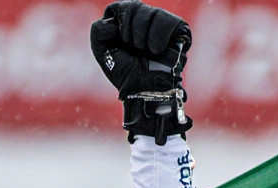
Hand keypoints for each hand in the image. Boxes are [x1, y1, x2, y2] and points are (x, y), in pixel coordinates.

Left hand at [89, 2, 193, 144]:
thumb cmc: (125, 74)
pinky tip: (157, 50)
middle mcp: (144, 21)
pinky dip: (159, 37)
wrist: (145, 88)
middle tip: (133, 48)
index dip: (117, 21)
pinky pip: (167, 21)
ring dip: (143, 36)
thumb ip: (98, 30)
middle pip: (134, 6)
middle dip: (130, 30)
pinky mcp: (179, 29)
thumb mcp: (103, 52)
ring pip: (152, 12)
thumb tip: (112, 21)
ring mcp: (162, 24)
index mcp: (126, 24)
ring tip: (146, 52)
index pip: (119, 7)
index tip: (119, 39)